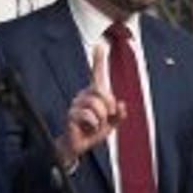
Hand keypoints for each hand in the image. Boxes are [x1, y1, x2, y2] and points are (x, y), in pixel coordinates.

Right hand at [55, 45, 124, 167]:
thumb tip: (122, 106)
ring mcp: (76, 104)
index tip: (100, 45)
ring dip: (101, 120)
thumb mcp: (111, 124)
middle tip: (104, 120)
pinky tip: (87, 129)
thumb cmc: (92, 132)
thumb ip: (119, 115)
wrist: (77, 146)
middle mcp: (84, 95)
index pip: (97, 74)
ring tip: (94, 126)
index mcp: (94, 94)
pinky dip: (94, 126)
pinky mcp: (71, 114)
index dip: (99, 60)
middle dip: (109, 110)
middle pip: (104, 94)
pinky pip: (90, 117)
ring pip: (98, 107)